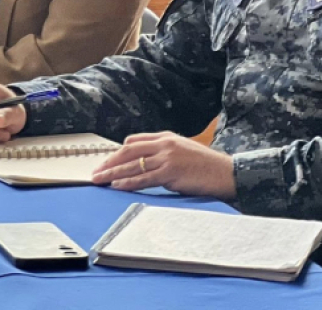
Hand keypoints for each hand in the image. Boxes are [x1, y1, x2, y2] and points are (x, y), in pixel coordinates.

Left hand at [91, 131, 236, 200]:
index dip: (118, 152)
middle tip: (95, 172)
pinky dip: (128, 182)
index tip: (107, 162)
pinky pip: (143, 178)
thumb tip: (145, 164)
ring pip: (132, 164)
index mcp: (166, 137)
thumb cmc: (206, 166)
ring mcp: (167, 157)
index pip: (134, 140)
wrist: (226, 173)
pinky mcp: (170, 172)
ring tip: (99, 180)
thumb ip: (164, 153)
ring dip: (113, 173)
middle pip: (128, 150)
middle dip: (109, 161)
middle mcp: (164, 144)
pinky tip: (117, 185)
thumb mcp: (183, 152)